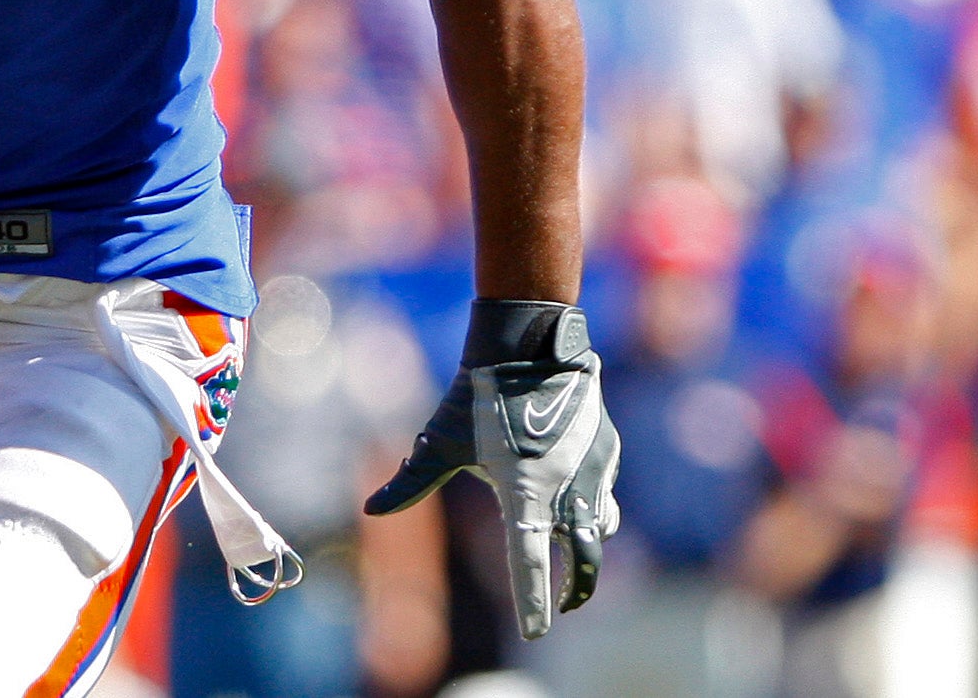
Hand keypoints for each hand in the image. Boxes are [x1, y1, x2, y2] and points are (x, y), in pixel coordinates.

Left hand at [365, 300, 620, 640]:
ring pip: (599, 526)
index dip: (532, 602)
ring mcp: (593, 471)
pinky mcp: (607, 452)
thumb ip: (411, 481)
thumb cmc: (478, 395)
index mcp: (524, 493)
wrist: (529, 345)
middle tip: (564, 605)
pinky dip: (591, 507)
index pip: (529, 562)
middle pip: (584, 558)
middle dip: (575, 588)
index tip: (535, 633)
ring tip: (571, 556)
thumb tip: (370, 510)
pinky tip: (574, 501)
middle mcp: (566, 488)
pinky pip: (603, 493)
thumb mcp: (440, 442)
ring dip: (586, 546)